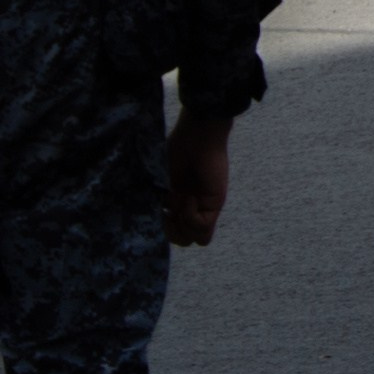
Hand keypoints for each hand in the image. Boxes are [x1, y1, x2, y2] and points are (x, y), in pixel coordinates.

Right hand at [165, 110, 231, 245]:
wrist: (197, 134)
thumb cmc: (179, 148)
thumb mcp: (162, 178)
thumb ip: (159, 198)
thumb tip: (157, 218)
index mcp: (179, 202)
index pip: (174, 232)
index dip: (165, 228)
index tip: (160, 210)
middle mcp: (192, 207)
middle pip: (184, 240)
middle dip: (173, 232)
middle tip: (170, 212)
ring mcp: (205, 207)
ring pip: (197, 240)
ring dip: (183, 228)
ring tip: (180, 204)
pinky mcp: (215, 204)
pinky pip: (203, 229)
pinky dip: (192, 218)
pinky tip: (190, 199)